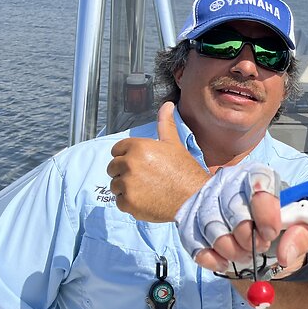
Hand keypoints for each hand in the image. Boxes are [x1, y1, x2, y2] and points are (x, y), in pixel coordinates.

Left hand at [108, 102, 208, 221]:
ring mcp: (127, 184)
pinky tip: (145, 201)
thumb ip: (165, 124)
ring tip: (145, 190)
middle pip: (113, 168)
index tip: (139, 163)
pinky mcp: (128, 203)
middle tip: (143, 178)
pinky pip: (119, 202)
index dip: (127, 156)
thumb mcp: (174, 144)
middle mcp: (129, 164)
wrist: (194, 199)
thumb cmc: (185, 171)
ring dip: (126, 189)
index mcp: (138, 147)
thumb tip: (167, 105)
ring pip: (115, 185)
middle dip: (124, 172)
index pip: (117, 149)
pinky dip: (130, 203)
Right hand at [175, 161, 307, 275]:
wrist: (253, 229)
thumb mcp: (300, 228)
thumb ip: (300, 236)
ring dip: (231, 249)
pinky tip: (225, 261)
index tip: (270, 234)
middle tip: (259, 247)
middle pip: (232, 208)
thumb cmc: (276, 224)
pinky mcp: (190, 218)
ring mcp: (206, 199)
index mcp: (259, 176)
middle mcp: (229, 182)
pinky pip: (192, 240)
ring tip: (245, 254)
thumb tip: (285, 253)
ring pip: (211, 227)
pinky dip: (210, 257)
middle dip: (247, 237)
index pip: (258, 184)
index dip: (265, 213)